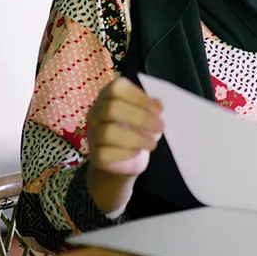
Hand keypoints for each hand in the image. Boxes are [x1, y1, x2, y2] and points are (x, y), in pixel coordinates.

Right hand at [85, 77, 164, 213]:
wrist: (119, 168)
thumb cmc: (136, 136)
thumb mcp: (145, 119)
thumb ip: (151, 109)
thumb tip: (164, 105)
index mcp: (108, 98)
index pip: (117, 88)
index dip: (139, 96)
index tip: (160, 107)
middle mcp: (96, 114)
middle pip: (112, 108)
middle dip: (141, 117)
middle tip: (162, 127)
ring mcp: (93, 136)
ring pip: (110, 131)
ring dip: (138, 136)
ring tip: (154, 143)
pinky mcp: (96, 157)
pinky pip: (108, 153)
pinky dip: (129, 152)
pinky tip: (140, 154)